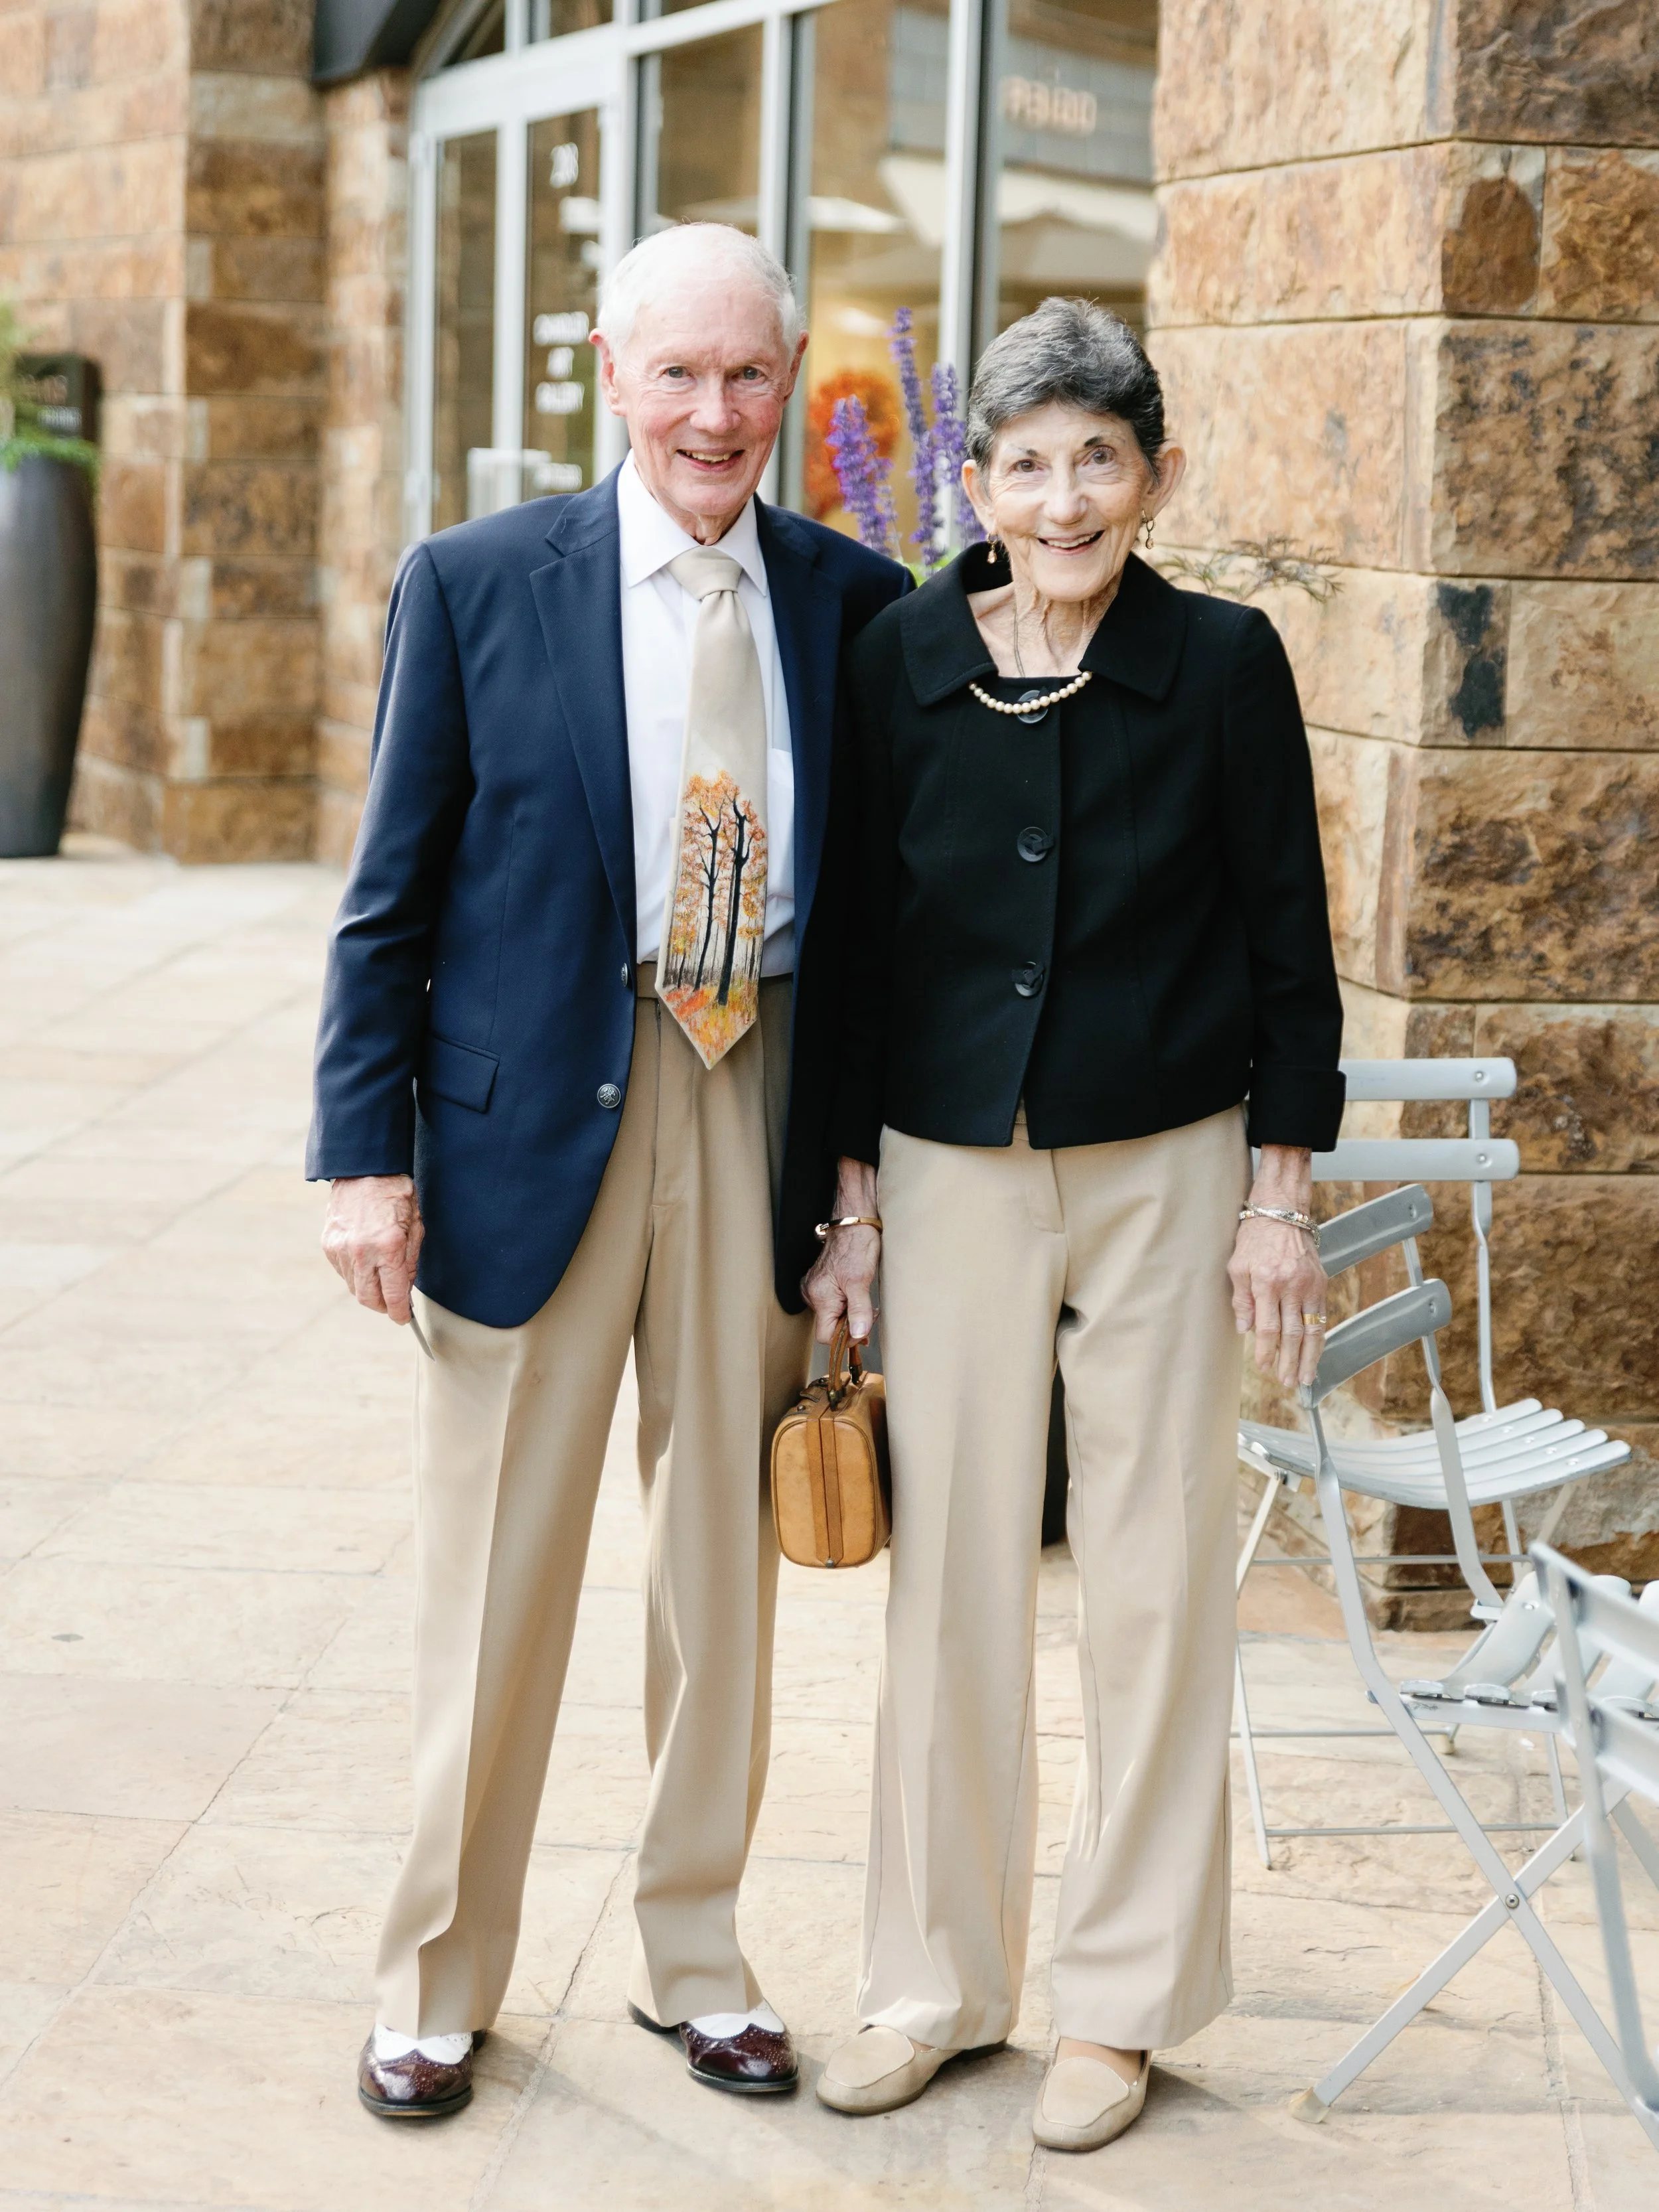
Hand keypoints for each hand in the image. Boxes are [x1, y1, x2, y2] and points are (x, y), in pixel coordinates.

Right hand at [322, 1173, 424, 1324]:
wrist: (364, 1170)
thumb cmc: (395, 1194)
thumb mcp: (416, 1225)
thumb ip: (410, 1260)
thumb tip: (405, 1288)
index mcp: (388, 1246)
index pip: (393, 1295)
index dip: (400, 1312)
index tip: (403, 1319)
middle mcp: (362, 1251)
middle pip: (369, 1299)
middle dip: (383, 1307)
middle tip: (393, 1305)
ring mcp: (341, 1249)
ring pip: (354, 1287)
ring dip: (369, 1290)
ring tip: (381, 1280)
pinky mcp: (329, 1245)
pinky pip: (343, 1272)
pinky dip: (356, 1275)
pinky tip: (367, 1264)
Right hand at [801, 1156, 880, 1345]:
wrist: (854, 1220)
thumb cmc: (857, 1245)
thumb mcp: (862, 1280)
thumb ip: (859, 1311)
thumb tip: (858, 1335)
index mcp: (819, 1296)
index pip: (825, 1336)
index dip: (845, 1338)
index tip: (864, 1329)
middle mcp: (811, 1294)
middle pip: (829, 1326)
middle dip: (850, 1325)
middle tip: (871, 1314)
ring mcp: (814, 1287)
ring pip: (831, 1315)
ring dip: (849, 1315)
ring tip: (866, 1303)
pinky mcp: (819, 1281)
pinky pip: (830, 1302)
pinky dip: (845, 1304)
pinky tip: (856, 1295)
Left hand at [1227, 1145, 1326, 1390]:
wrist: (1283, 1212)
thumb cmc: (1254, 1237)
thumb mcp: (1237, 1265)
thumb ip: (1241, 1299)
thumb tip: (1245, 1330)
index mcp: (1267, 1282)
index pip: (1268, 1327)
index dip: (1267, 1351)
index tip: (1264, 1368)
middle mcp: (1291, 1286)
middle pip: (1292, 1333)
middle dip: (1289, 1361)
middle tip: (1286, 1382)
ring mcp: (1309, 1285)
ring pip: (1311, 1329)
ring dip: (1308, 1357)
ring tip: (1304, 1378)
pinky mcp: (1320, 1283)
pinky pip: (1321, 1317)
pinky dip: (1318, 1338)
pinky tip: (1315, 1353)